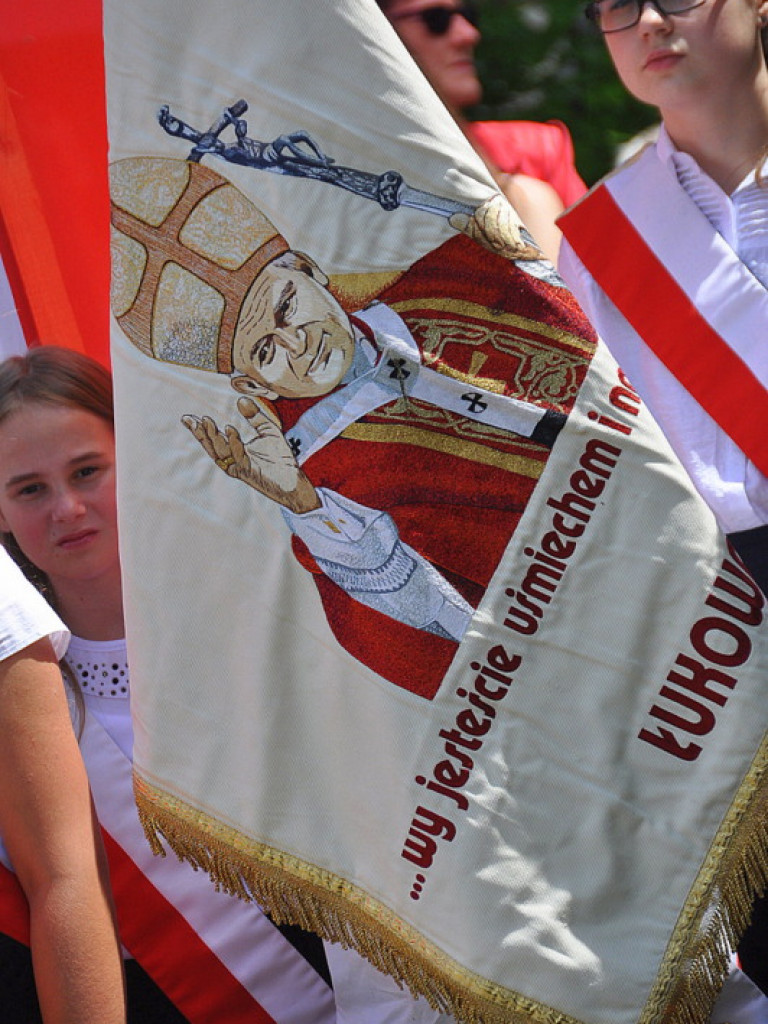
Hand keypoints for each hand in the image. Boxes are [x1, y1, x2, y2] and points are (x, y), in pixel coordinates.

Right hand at [182, 397, 319, 513]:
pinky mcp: (250, 472)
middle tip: (191, 419)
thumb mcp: (268, 431)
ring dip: (213, 437)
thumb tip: (240, 399)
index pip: (214, 439)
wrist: (294, 480)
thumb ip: (255, 416)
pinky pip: (239, 456)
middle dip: (201, 433)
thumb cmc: (281, 459)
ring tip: (206, 421)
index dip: (201, 429)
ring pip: (221, 453)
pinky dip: (234, 443)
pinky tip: (229, 429)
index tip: (188, 417)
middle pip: (212, 447)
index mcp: (234, 452)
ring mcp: (240, 467)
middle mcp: (233, 461)